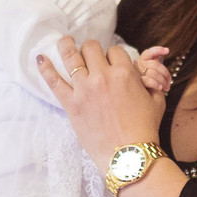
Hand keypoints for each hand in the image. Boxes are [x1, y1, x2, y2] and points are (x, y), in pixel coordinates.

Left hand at [38, 37, 165, 169]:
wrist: (128, 155)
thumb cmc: (145, 130)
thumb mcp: (156, 101)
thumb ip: (149, 83)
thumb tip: (142, 75)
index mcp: (125, 73)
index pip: (115, 50)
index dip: (113, 56)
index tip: (111, 63)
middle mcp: (103, 76)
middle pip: (91, 48)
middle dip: (92, 49)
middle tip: (90, 55)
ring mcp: (84, 89)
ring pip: (71, 56)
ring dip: (67, 45)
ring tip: (64, 41)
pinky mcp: (71, 104)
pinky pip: (54, 81)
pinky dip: (45, 68)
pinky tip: (40, 59)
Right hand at [136, 46, 171, 94]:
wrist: (141, 99)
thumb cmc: (149, 86)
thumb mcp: (153, 73)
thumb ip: (156, 63)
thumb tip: (162, 53)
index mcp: (141, 62)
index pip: (148, 53)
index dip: (158, 50)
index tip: (167, 50)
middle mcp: (137, 66)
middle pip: (154, 64)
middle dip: (165, 73)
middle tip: (170, 82)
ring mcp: (136, 74)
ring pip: (152, 72)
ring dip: (163, 81)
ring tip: (167, 88)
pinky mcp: (137, 83)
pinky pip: (147, 80)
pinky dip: (155, 84)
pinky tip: (160, 88)